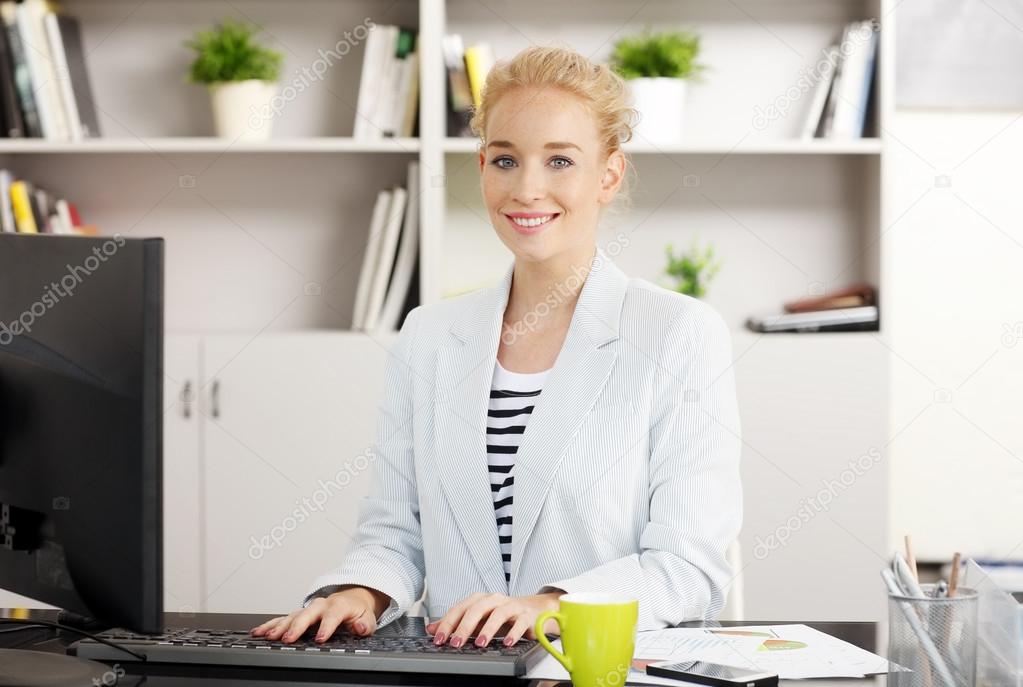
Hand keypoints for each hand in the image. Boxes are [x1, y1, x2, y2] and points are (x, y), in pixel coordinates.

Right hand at [250, 586, 389, 643]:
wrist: (352, 599)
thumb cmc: (358, 611)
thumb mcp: (367, 619)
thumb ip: (365, 625)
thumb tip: (358, 626)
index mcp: (338, 606)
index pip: (332, 616)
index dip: (326, 627)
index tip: (320, 638)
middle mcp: (321, 605)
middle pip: (306, 615)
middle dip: (297, 627)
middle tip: (288, 639)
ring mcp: (308, 609)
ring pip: (291, 616)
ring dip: (279, 626)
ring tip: (267, 636)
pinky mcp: (300, 614)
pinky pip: (283, 618)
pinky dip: (271, 625)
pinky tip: (259, 632)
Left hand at [426, 591, 563, 647]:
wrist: (534, 610)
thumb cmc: (502, 615)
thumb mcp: (478, 619)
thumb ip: (456, 623)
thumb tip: (432, 628)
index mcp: (480, 600)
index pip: (460, 608)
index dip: (448, 623)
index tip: (439, 638)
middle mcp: (495, 600)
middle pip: (477, 609)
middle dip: (465, 626)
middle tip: (456, 643)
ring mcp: (512, 606)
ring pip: (498, 613)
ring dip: (488, 629)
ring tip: (480, 644)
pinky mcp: (527, 615)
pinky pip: (520, 622)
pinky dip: (513, 633)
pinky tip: (507, 643)